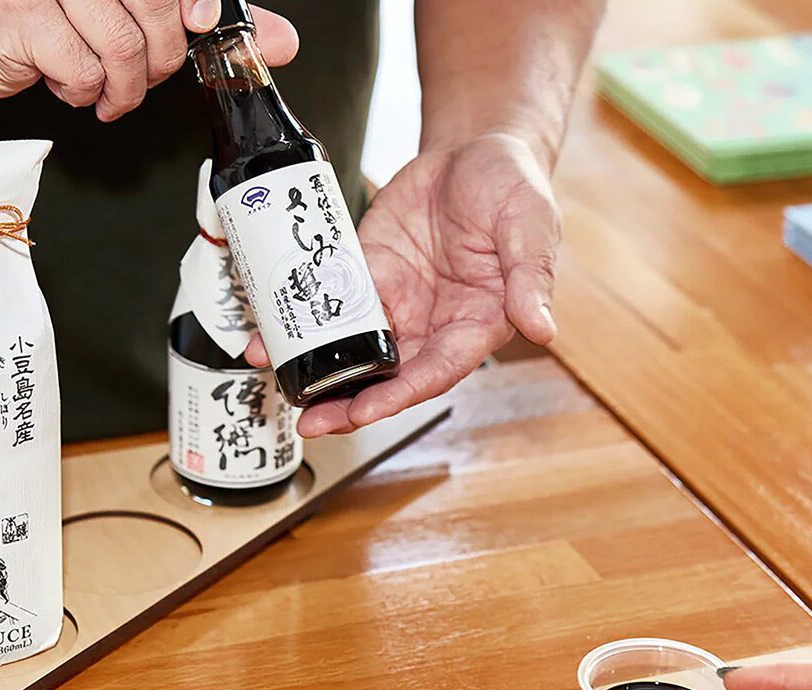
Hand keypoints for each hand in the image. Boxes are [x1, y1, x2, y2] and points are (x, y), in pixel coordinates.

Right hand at [0, 0, 299, 120]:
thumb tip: (281, 41)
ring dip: (123, 84)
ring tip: (106, 89)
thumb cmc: (52, 20)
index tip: (203, 26)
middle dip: (161, 58)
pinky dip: (87, 91)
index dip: (196, 5)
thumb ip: (204, 25)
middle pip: (155, 11)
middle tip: (141, 75)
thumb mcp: (136, 17)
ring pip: (123, 45)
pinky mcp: (27, 18)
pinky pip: (85, 69)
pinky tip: (72, 85)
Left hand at [245, 132, 561, 437]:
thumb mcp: (530, 225)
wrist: (475, 146)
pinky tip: (269, 330)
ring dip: (316, 368)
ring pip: (353, 347)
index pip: (436, 371)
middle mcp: (434, 322)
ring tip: (273, 376)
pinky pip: (331, 300)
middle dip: (346, 401)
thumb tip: (542, 329)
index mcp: (477, 322)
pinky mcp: (368, 270)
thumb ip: (530, 277)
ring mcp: (398, 299)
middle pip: (388, 375)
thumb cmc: (515, 187)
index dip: (399, 395)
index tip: (364, 411)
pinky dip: (301, 318)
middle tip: (309, 422)